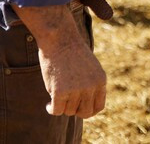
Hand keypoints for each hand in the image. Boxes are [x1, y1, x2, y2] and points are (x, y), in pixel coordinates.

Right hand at [13, 3, 106, 118]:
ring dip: (62, 105)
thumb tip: (83, 108)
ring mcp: (76, 90)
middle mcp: (91, 87)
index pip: (98, 107)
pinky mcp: (60, 92)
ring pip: (68, 111)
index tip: (79, 107)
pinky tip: (49, 104)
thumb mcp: (89, 67)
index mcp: (100, 80)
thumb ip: (90, 85)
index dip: (88, 110)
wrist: (59, 38)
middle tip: (66, 102)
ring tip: (57, 93)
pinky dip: (51, 109)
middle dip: (75, 110)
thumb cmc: (72, 51)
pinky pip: (56, 111)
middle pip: (84, 113)